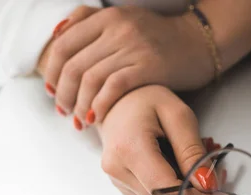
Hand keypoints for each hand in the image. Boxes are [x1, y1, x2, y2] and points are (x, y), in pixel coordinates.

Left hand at [38, 5, 212, 128]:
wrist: (198, 42)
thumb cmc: (157, 36)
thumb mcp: (122, 18)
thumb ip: (89, 20)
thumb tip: (57, 33)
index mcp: (106, 17)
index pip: (63, 46)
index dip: (51, 72)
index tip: (51, 91)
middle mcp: (117, 29)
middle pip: (73, 66)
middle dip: (63, 94)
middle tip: (64, 111)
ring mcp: (133, 47)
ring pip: (90, 79)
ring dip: (79, 104)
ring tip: (79, 120)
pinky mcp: (149, 67)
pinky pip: (114, 88)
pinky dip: (100, 105)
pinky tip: (97, 118)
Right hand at [98, 85, 234, 194]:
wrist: (118, 101)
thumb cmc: (147, 101)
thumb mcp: (178, 115)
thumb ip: (192, 151)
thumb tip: (207, 186)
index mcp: (130, 149)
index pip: (167, 191)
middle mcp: (118, 170)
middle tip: (219, 175)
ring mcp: (118, 181)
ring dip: (188, 192)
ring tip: (201, 165)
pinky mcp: (123, 186)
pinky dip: (175, 188)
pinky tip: (181, 168)